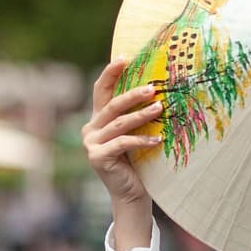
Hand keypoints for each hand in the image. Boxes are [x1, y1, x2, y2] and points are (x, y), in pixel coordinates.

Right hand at [81, 59, 162, 206]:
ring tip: (160, 108)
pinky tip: (158, 140)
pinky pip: (122, 143)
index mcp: (98, 119)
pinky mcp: (97, 157)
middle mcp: (90, 128)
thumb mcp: (135, 134)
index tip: (125, 58)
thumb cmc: (137, 161)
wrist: (130, 192)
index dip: (110, 73)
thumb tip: (158, 90)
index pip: (101, 90)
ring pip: (119, 123)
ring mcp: (91, 143)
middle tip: (153, 88)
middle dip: (133, 95)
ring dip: (141, 115)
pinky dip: (141, 141)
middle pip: (112, 105)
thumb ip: (136, 116)